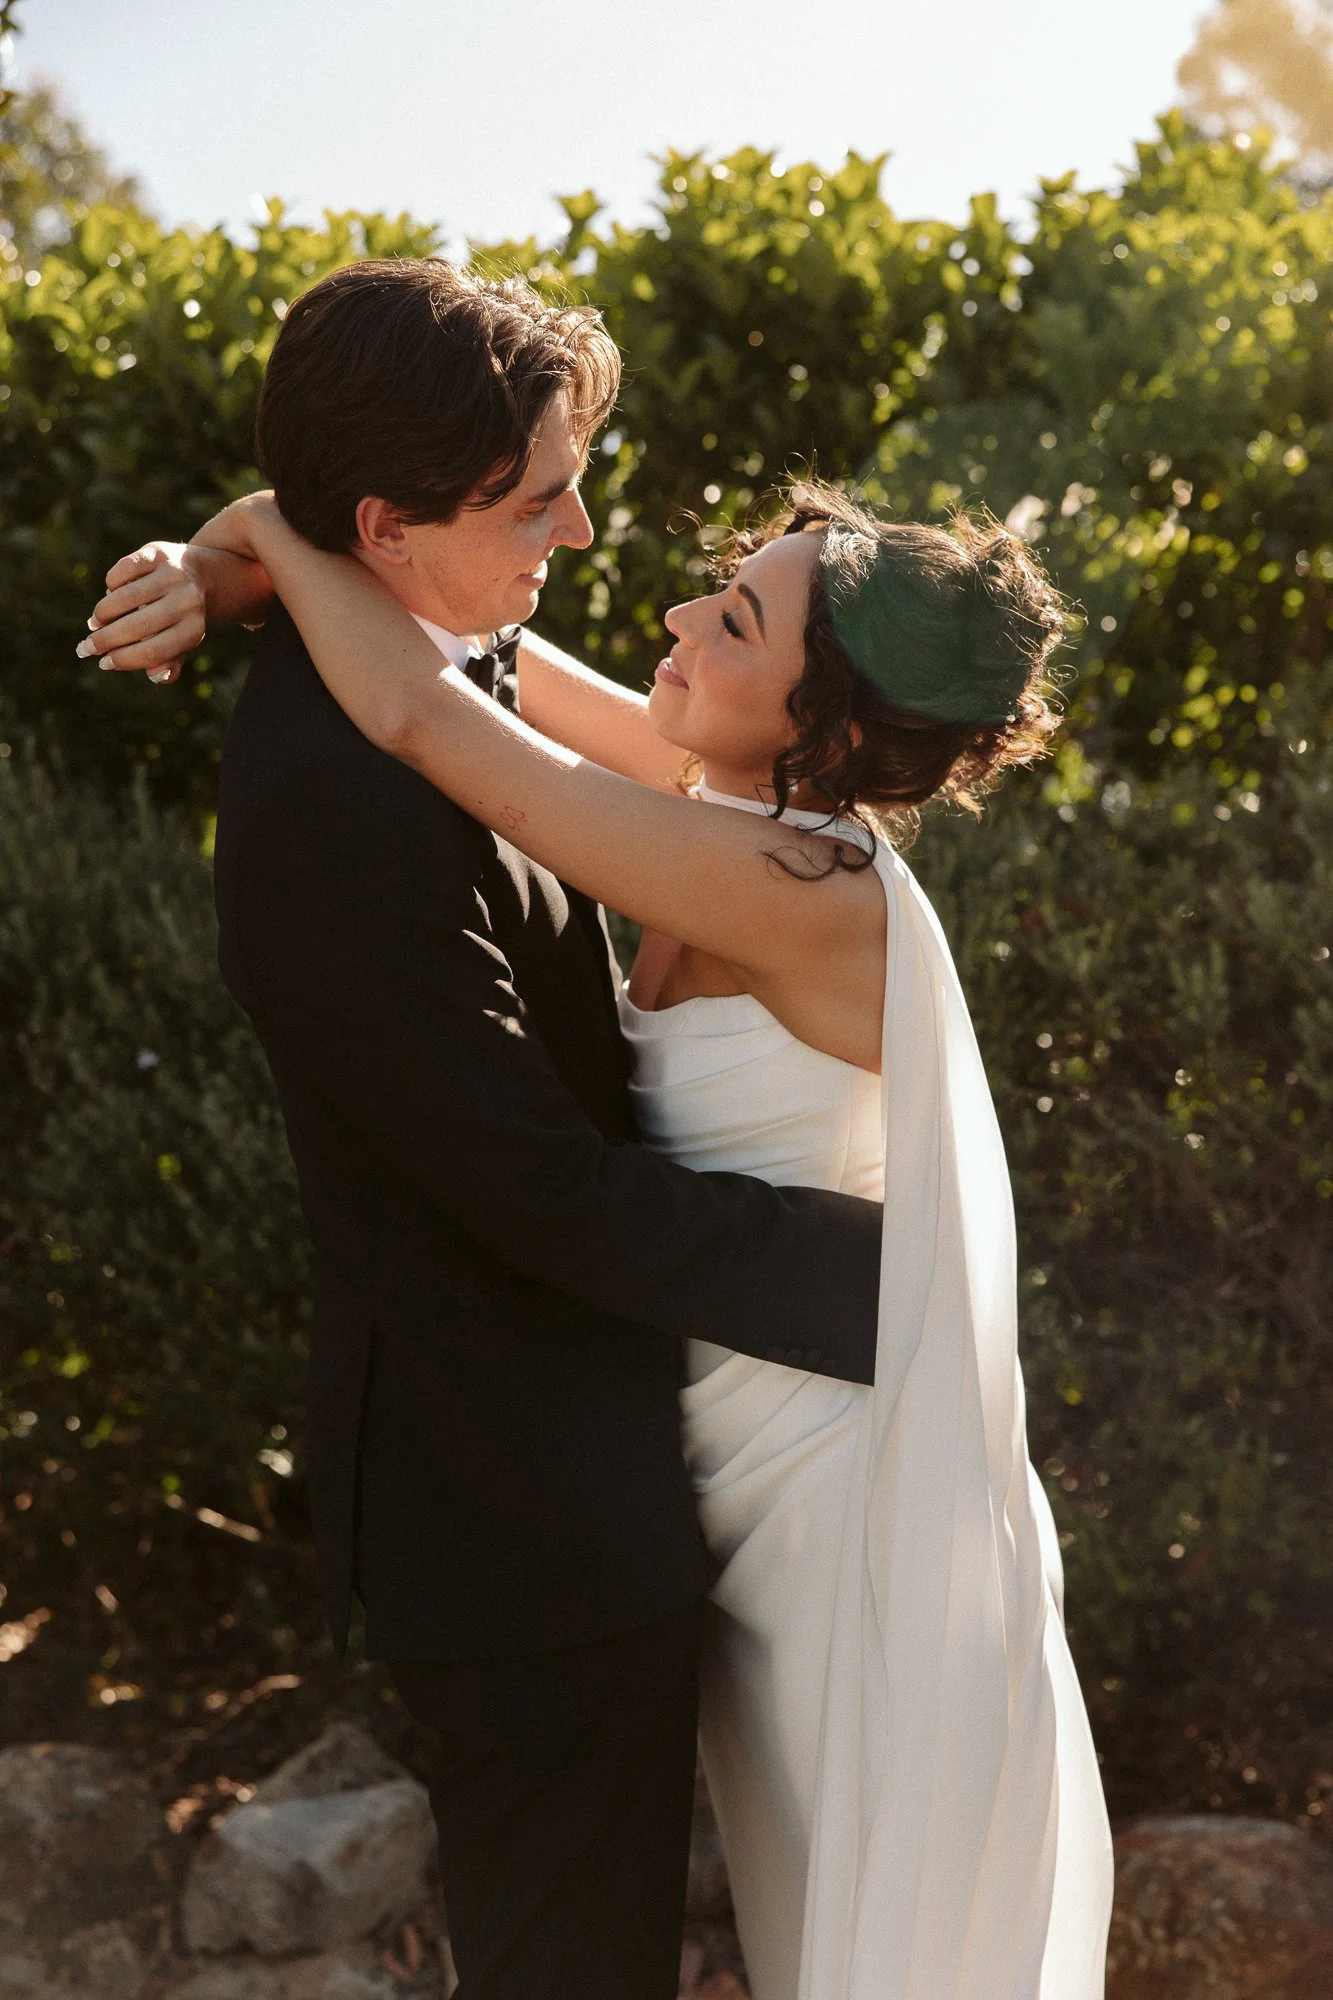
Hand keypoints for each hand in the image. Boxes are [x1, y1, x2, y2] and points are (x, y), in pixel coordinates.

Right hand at [79, 501, 277, 683]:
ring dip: (103, 613)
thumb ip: (170, 663)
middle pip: (136, 627)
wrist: (202, 574)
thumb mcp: (182, 642)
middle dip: (105, 640)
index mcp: (193, 630)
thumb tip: (155, 676)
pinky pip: (123, 571)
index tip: (104, 663)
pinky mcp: (157, 553)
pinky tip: (111, 594)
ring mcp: (172, 575)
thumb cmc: (184, 617)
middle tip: (87, 647)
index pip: (154, 652)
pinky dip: (111, 585)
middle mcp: (186, 602)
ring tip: (95, 623)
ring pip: (125, 598)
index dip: (124, 660)